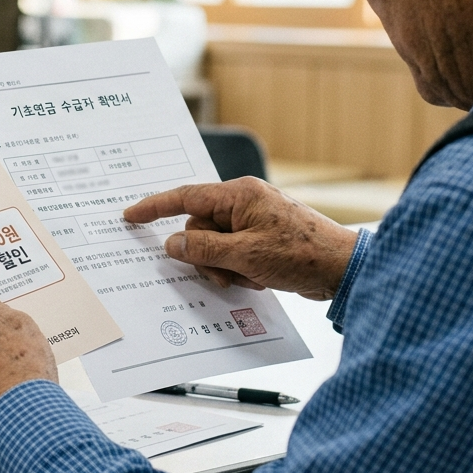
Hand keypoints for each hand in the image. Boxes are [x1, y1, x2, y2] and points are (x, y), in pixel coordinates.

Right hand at [123, 177, 358, 300]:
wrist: (341, 268)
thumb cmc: (302, 254)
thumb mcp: (245, 256)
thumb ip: (204, 250)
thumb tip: (173, 245)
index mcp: (239, 195)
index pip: (186, 197)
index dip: (155, 207)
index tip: (131, 216)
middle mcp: (244, 203)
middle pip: (199, 230)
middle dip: (207, 257)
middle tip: (228, 273)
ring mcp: (253, 222)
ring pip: (215, 247)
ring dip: (225, 268)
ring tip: (250, 277)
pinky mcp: (261, 239)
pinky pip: (232, 254)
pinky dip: (239, 270)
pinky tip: (260, 277)